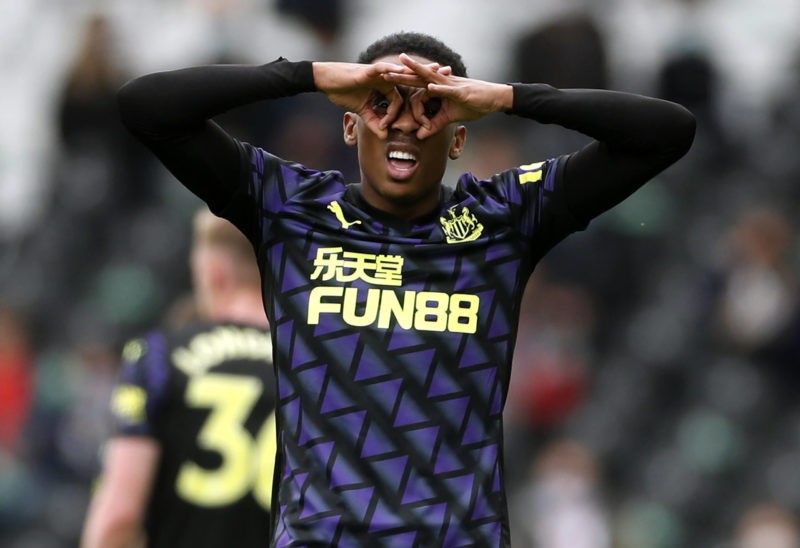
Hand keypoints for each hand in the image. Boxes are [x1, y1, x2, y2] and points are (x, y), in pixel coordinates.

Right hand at [313, 60, 450, 138]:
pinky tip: (405, 71)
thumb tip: (385, 136)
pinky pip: (385, 70)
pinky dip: (395, 71)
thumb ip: (374, 123)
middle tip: (450, 73)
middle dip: (431, 76)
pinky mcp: (369, 71)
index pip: (404, 97)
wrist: (327, 82)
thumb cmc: (343, 93)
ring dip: (420, 71)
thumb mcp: (362, 112)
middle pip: (412, 78)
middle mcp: (386, 78)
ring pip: (403, 72)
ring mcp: (379, 73)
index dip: (411, 106)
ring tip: (436, 68)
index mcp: (386, 87)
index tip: (413, 116)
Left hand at [384, 53, 513, 138]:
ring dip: (416, 71)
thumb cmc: (474, 104)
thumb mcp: (451, 117)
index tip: (390, 88)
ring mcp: (452, 85)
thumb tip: (419, 136)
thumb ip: (435, 124)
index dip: (403, 87)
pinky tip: (429, 86)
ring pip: (430, 77)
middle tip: (382, 70)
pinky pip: (448, 90)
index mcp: (438, 88)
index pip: (416, 87)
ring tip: (401, 66)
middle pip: (418, 77)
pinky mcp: (462, 92)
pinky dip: (439, 89)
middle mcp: (443, 83)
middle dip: (400, 74)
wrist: (495, 99)